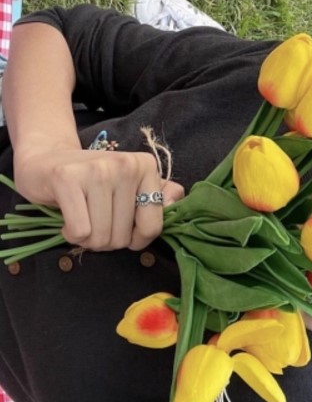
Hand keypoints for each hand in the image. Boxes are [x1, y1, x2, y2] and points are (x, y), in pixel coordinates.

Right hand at [13, 148, 184, 250]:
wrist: (46, 160)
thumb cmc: (93, 182)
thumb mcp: (132, 185)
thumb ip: (160, 194)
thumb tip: (176, 202)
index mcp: (147, 166)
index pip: (153, 227)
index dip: (136, 241)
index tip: (123, 230)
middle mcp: (126, 165)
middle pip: (124, 236)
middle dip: (107, 240)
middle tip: (95, 222)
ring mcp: (97, 170)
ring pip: (101, 237)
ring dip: (88, 239)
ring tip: (82, 219)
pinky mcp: (67, 178)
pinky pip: (80, 232)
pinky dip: (71, 235)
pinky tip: (68, 219)